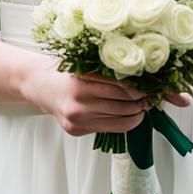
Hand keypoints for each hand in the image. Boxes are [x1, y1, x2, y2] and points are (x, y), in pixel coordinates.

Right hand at [20, 58, 187, 136]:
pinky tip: (127, 114)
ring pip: (120, 120)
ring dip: (136, 115)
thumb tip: (145, 78)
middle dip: (142, 103)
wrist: (40, 85)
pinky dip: (123, 122)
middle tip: (152, 97)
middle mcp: (79, 100)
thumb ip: (111, 69)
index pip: (123, 88)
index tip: (152, 87)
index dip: (142, 89)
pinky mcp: (76, 130)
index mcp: (83, 79)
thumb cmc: (67, 70)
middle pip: (124, 105)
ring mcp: (77, 118)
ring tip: (143, 106)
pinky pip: (109, 129)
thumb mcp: (87, 63)